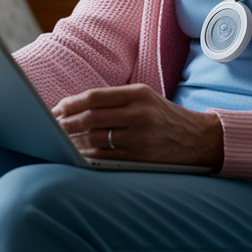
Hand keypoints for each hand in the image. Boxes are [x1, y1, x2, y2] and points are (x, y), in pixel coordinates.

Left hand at [52, 83, 223, 169]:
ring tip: (61, 141)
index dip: (70, 103)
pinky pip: (106, 157)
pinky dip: (88, 155)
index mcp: (138, 94)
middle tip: (52, 127)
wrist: (200, 139)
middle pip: (90, 118)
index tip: (55, 109)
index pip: (94, 96)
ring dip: (73, 141)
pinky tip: (79, 153)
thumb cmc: (165, 117)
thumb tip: (73, 107)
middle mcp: (139, 113)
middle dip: (66, 123)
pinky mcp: (141, 157)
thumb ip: (113, 100)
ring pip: (95, 138)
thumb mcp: (144, 98)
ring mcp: (140, 137)